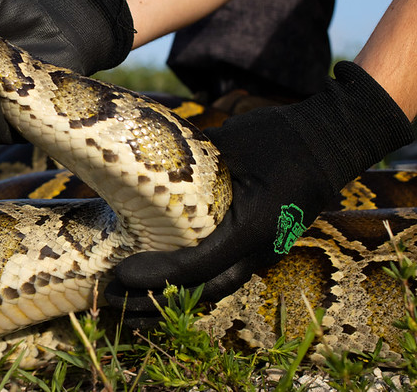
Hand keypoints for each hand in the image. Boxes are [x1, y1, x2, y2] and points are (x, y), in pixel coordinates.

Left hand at [104, 62, 413, 327]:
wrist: (329, 143)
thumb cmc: (280, 137)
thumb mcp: (230, 141)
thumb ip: (188, 155)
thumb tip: (135, 154)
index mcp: (253, 225)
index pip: (198, 265)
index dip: (156, 276)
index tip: (120, 275)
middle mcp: (260, 249)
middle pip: (202, 292)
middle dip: (155, 301)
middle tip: (111, 297)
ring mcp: (263, 253)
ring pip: (212, 291)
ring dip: (169, 301)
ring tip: (128, 302)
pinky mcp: (258, 250)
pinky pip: (221, 277)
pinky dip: (188, 288)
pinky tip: (158, 287)